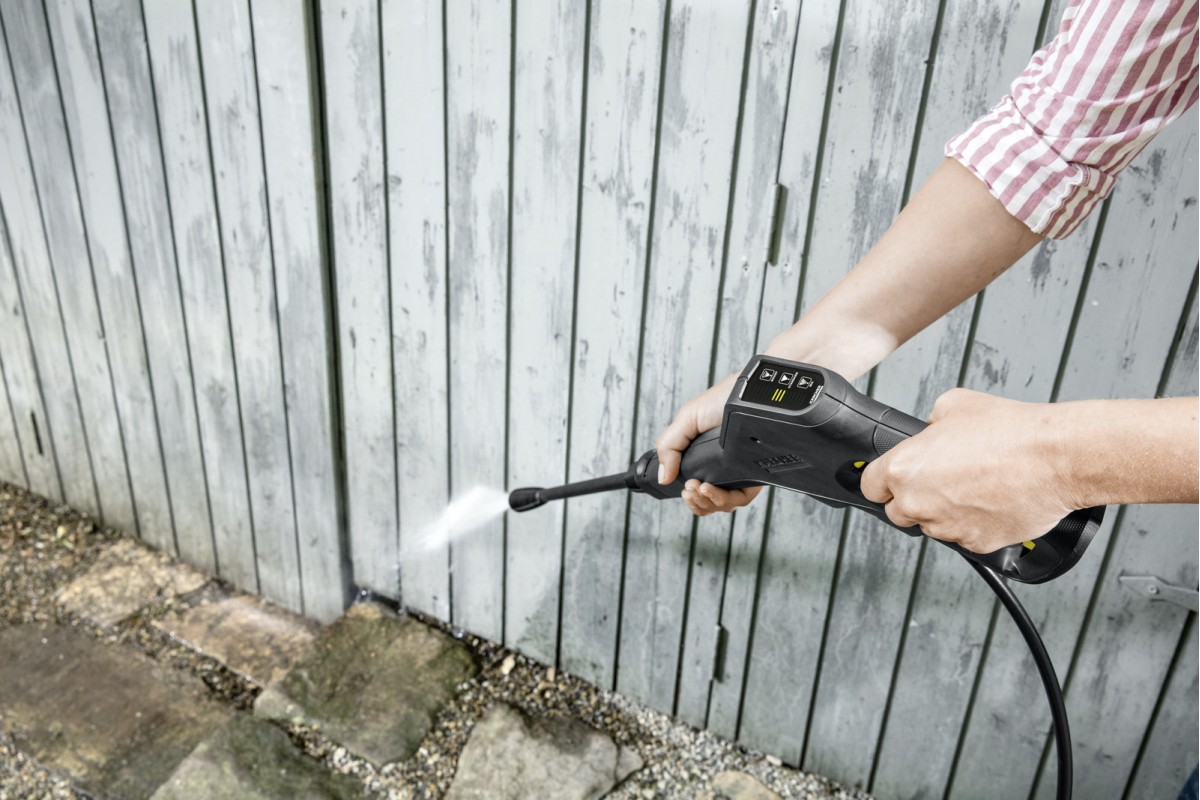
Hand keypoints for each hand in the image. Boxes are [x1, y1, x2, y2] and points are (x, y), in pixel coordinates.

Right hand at [656, 374, 763, 514]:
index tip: (683, 489)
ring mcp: (741, 472)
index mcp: (709, 458)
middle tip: (689, 489)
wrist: (749, 394)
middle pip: (709, 501)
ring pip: (723, 504)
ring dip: (707, 502)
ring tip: (698, 488)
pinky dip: (722, 499)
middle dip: (696, 501)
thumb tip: (663, 477)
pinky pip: (740, 499)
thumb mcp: (688, 419)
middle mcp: (725, 467)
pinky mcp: (756, 475)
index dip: (690, 496)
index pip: (698, 488)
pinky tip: (710, 488)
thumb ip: (670, 446)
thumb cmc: (724, 399)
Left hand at [859, 388, 1076, 552]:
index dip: (882, 481)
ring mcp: (947, 527)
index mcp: (904, 468)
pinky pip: (965, 537)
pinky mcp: (976, 544)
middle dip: (913, 498)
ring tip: (975, 486)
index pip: (870, 486)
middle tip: (943, 480)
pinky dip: (974, 524)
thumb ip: (929, 423)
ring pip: (933, 526)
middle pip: (898, 512)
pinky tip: (993, 501)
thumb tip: (929, 431)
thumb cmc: (1010, 431)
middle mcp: (918, 502)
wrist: (1056, 458)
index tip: (893, 480)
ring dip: (945, 512)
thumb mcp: (954, 405)